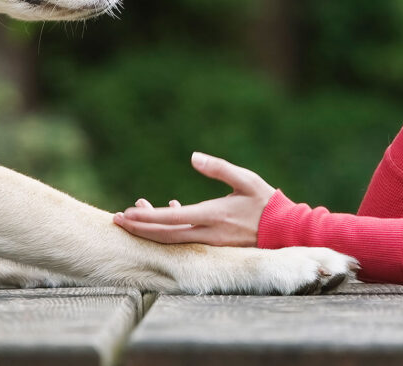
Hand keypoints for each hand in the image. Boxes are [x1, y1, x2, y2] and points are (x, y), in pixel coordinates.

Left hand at [112, 152, 275, 246]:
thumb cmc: (266, 201)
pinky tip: (169, 211)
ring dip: (152, 230)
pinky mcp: (214, 244)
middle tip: (117, 220)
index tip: (126, 214)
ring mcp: (210, 242)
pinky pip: (186, 239)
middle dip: (139, 228)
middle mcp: (208, 233)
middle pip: (165, 235)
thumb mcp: (246, 179)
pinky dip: (172, 228)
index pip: (171, 219)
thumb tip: (194, 156)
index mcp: (213, 215)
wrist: (285, 230)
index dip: (147, 218)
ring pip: (173, 240)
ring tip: (134, 217)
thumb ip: (219, 168)